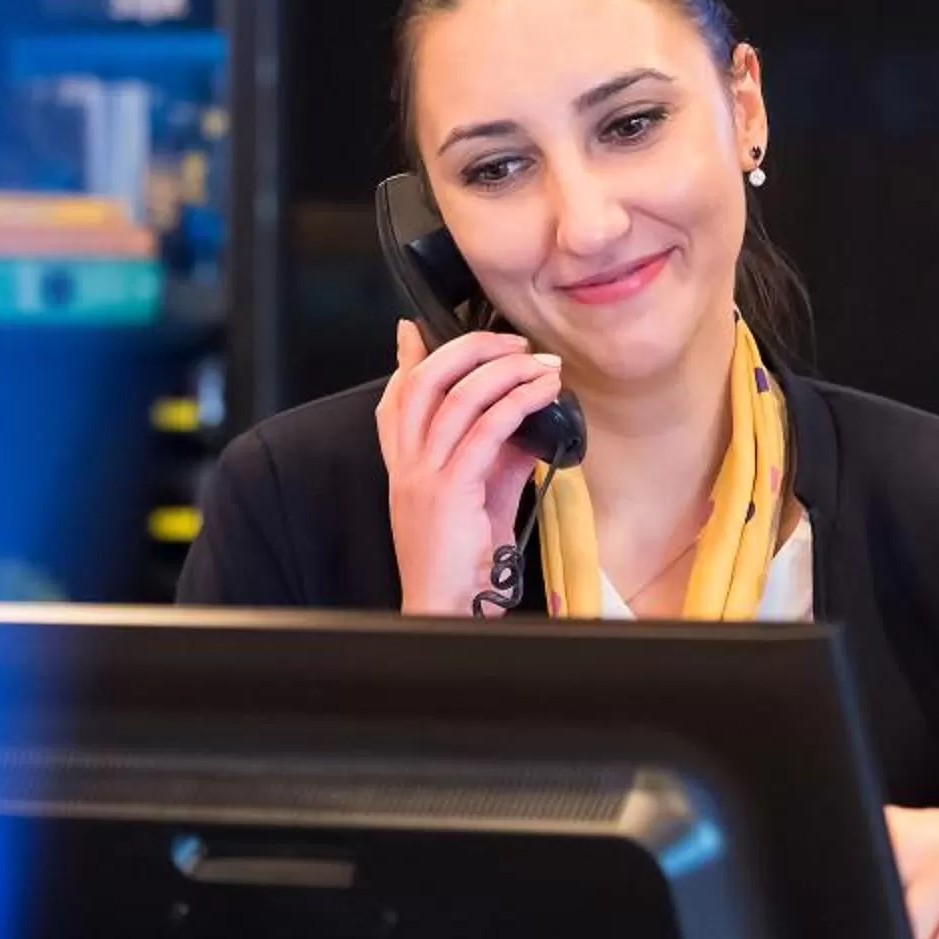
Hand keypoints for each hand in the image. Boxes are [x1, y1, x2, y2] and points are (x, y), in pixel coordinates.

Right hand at [377, 320, 567, 615]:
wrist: (449, 608)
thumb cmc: (463, 565)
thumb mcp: (481, 501)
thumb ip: (497, 460)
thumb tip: (525, 426)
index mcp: (405, 468)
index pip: (395, 401)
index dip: (405, 361)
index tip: (414, 331)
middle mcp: (407, 465)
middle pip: (425, 382)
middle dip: (468, 350)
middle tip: (507, 342)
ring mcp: (425, 475)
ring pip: (459, 397)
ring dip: (504, 371)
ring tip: (539, 363)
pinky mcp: (451, 488)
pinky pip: (487, 429)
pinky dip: (518, 402)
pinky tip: (542, 392)